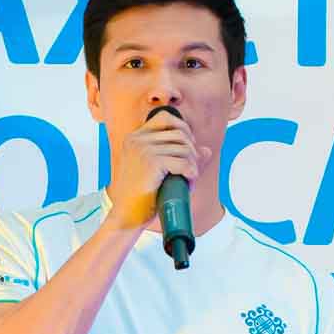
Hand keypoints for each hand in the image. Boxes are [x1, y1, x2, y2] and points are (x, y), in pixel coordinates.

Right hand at [106, 105, 198, 232]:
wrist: (127, 216)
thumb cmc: (141, 196)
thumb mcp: (159, 171)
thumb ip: (180, 157)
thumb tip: (206, 150)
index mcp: (135, 137)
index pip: (166, 117)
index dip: (183, 128)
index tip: (187, 146)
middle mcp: (137, 139)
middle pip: (180, 133)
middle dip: (192, 150)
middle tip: (191, 168)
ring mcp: (143, 149)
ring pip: (184, 148)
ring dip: (193, 164)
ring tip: (189, 178)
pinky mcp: (151, 162)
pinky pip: (184, 162)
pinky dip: (191, 172)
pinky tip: (189, 181)